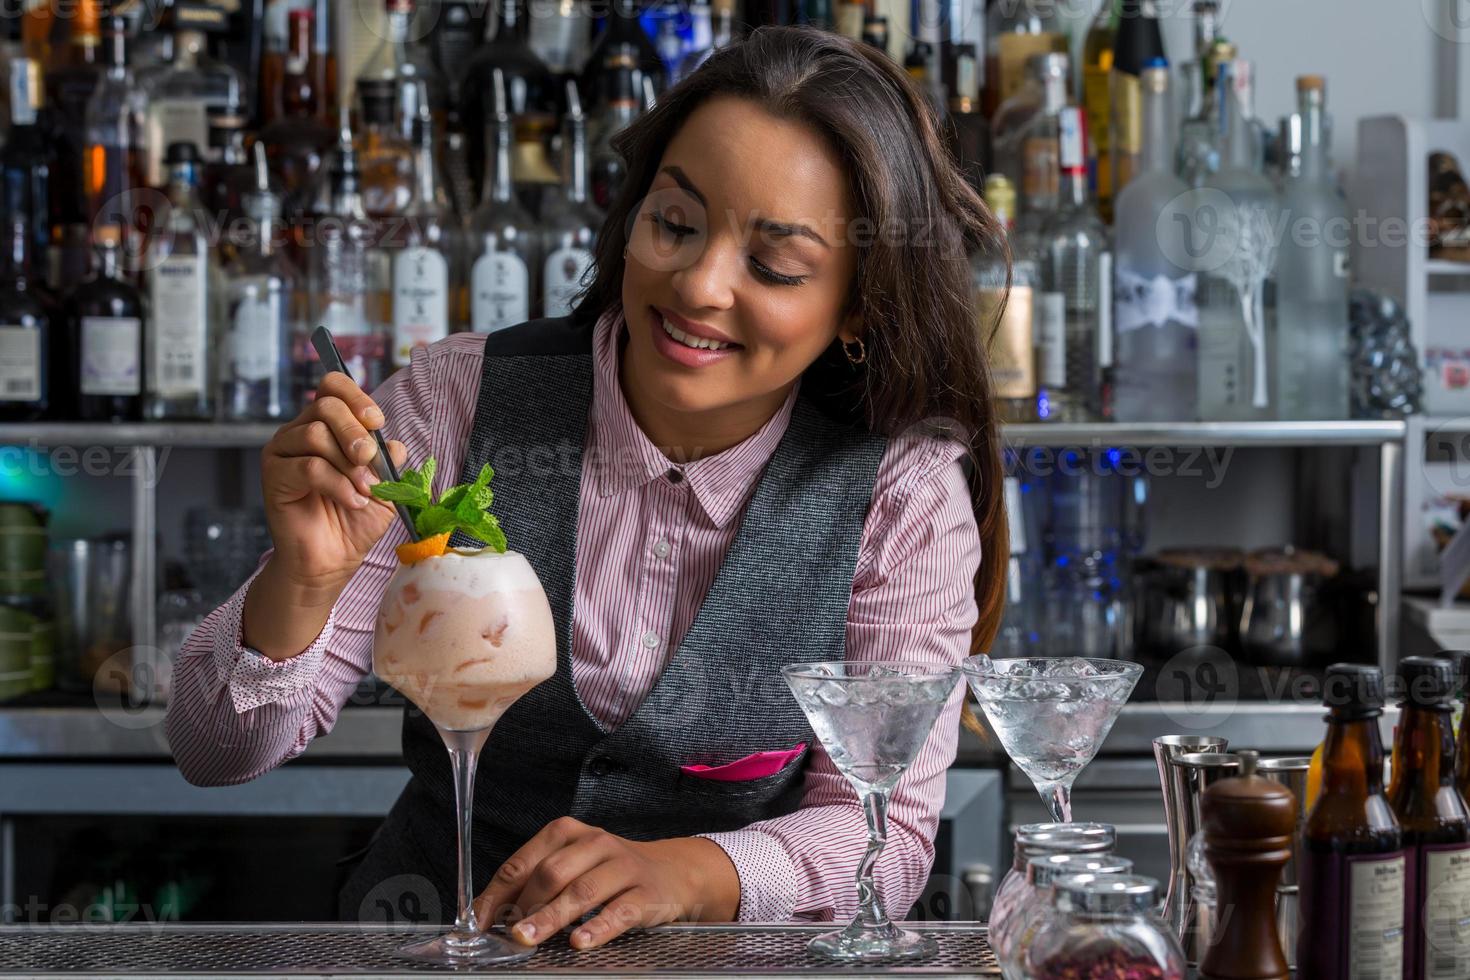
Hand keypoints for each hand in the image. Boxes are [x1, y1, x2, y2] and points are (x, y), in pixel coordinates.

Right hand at [259, 371, 409, 598]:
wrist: (334, 558)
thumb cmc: (357, 518)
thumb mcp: (386, 484)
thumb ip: (390, 459)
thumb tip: (394, 443)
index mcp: (327, 425)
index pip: (332, 387)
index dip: (356, 397)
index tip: (377, 422)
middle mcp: (300, 431)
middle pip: (325, 406)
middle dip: (355, 431)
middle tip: (369, 459)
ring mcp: (283, 452)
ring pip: (315, 434)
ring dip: (348, 465)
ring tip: (364, 491)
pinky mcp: (274, 476)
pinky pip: (308, 466)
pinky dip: (337, 484)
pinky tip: (351, 501)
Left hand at [472, 817, 739, 949]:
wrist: (671, 872)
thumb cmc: (608, 872)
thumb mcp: (572, 865)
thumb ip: (533, 884)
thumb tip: (489, 915)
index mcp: (568, 834)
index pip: (524, 862)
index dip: (498, 893)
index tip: (479, 922)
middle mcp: (595, 844)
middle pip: (552, 873)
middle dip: (525, 905)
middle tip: (508, 933)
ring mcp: (622, 867)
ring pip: (582, 892)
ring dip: (551, 917)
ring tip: (528, 938)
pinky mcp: (645, 893)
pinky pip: (619, 911)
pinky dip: (597, 927)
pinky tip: (580, 943)